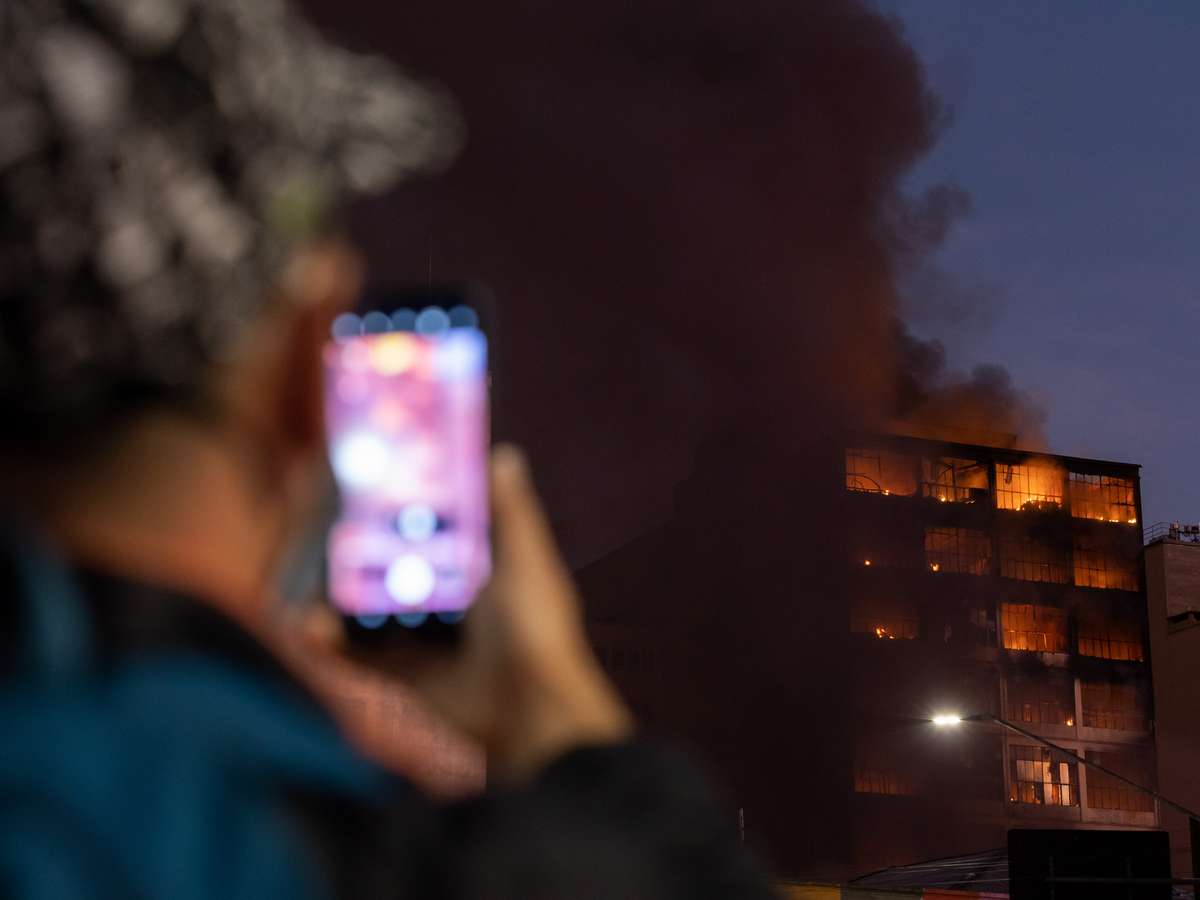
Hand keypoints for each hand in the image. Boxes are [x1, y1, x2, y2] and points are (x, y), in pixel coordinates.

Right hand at [298, 445, 631, 783]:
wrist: (531, 712)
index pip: (420, 525)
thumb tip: (505, 453)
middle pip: (380, 563)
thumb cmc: (538, 629)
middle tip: (307, 520)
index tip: (354, 477)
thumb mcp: (528, 561)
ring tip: (295, 572)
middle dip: (343, 544)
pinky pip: (349, 652)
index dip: (389, 503)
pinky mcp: (397, 675)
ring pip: (357, 605)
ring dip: (325, 589)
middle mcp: (440, 599)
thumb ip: (513, 510)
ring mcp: (415, 638)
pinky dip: (324, 637)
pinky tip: (304, 620)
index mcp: (472, 567)